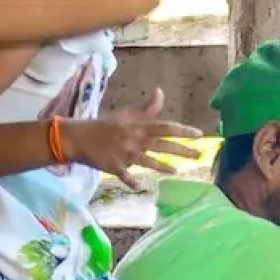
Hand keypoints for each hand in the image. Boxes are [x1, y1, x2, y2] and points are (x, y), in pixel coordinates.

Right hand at [60, 87, 201, 190]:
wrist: (79, 136)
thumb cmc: (107, 126)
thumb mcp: (127, 114)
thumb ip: (147, 108)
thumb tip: (160, 92)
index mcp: (138, 126)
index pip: (165, 127)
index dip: (183, 131)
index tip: (199, 135)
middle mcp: (134, 138)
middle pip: (161, 144)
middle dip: (181, 150)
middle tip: (199, 156)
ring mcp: (124, 153)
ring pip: (146, 160)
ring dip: (162, 166)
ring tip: (177, 171)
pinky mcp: (114, 166)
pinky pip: (125, 175)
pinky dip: (131, 181)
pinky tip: (140, 187)